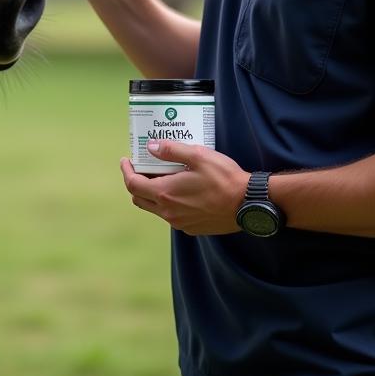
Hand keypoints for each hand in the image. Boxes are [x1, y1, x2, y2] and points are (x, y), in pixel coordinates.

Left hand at [120, 140, 247, 235]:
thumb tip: (151, 146)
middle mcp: (169, 213)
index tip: (126, 160)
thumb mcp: (197, 155)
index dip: (126, 172)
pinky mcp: (192, 228)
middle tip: (143, 168)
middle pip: (139, 199)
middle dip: (136, 183)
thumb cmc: (224, 178)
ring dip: (153, 193)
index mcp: (166, 194)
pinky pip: (171, 216)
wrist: (248, 204)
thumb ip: (171, 150)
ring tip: (162, 176)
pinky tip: (180, 190)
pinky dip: (168, 203)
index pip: (133, 185)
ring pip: (155, 209)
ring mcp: (180, 223)